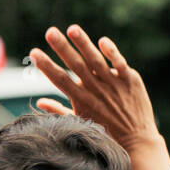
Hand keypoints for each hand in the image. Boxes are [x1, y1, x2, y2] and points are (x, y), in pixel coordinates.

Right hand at [29, 25, 159, 153]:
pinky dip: (111, 52)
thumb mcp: (80, 122)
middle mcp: (96, 91)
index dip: (46, 66)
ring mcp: (113, 84)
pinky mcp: (130, 80)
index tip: (33, 52)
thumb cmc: (106, 134)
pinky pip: (119, 63)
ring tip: (71, 29)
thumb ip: (59, 111)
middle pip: (75, 66)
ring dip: (83, 44)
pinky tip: (101, 41)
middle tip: (49, 32)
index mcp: (82, 100)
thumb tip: (40, 102)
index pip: (59, 80)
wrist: (136, 141)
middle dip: (61, 48)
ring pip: (96, 60)